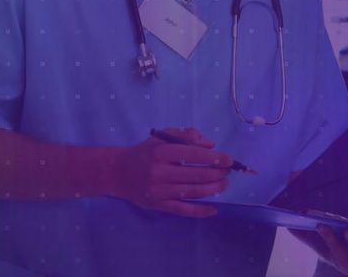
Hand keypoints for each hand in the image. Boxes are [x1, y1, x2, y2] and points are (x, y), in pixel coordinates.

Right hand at [108, 127, 233, 217]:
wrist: (118, 172)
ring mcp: (159, 191)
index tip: (229, 159)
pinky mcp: (159, 205)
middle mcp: (160, 172)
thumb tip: (210, 145)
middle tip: (228, 172)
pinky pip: (183, 210)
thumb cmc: (144, 152)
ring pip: (193, 192)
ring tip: (224, 184)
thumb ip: (186, 135)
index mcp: (161, 152)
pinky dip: (200, 211)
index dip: (214, 158)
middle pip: (196, 175)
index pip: (192, 155)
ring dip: (213, 189)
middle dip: (217, 174)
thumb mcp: (162, 136)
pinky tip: (214, 209)